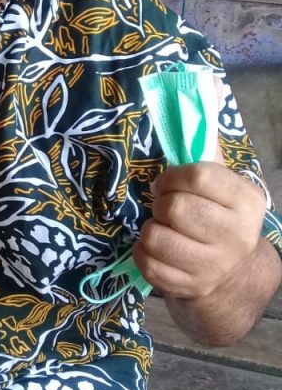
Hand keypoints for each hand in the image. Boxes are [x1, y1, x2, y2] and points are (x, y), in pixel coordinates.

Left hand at [132, 155, 266, 300]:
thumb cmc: (218, 215)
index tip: (165, 182)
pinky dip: (142, 251)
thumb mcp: (223, 185)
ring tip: (161, 227)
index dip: (172, 176)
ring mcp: (214, 266)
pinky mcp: (191, 287)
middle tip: (163, 207)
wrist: (232, 273)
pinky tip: (155, 247)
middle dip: (160, 203)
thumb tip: (200, 102)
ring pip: (157, 237)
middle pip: (176, 208)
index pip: (199, 176)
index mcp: (247, 202)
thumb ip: (206, 152)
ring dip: (150, 228)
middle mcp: (237, 236)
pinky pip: (148, 264)